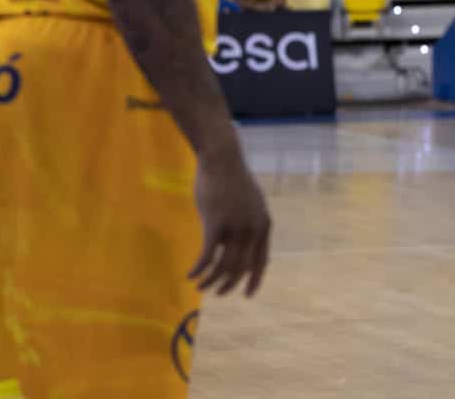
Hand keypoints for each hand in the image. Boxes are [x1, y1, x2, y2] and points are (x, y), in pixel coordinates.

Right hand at [189, 144, 271, 296]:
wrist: (222, 159)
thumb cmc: (232, 181)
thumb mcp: (249, 205)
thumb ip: (248, 226)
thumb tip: (239, 248)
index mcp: (263, 225)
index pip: (262, 261)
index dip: (254, 280)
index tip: (246, 296)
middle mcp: (253, 229)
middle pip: (241, 268)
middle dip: (229, 285)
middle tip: (216, 294)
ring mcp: (235, 227)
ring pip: (224, 266)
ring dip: (211, 281)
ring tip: (200, 287)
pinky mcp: (215, 224)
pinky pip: (207, 256)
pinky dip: (199, 269)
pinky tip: (190, 275)